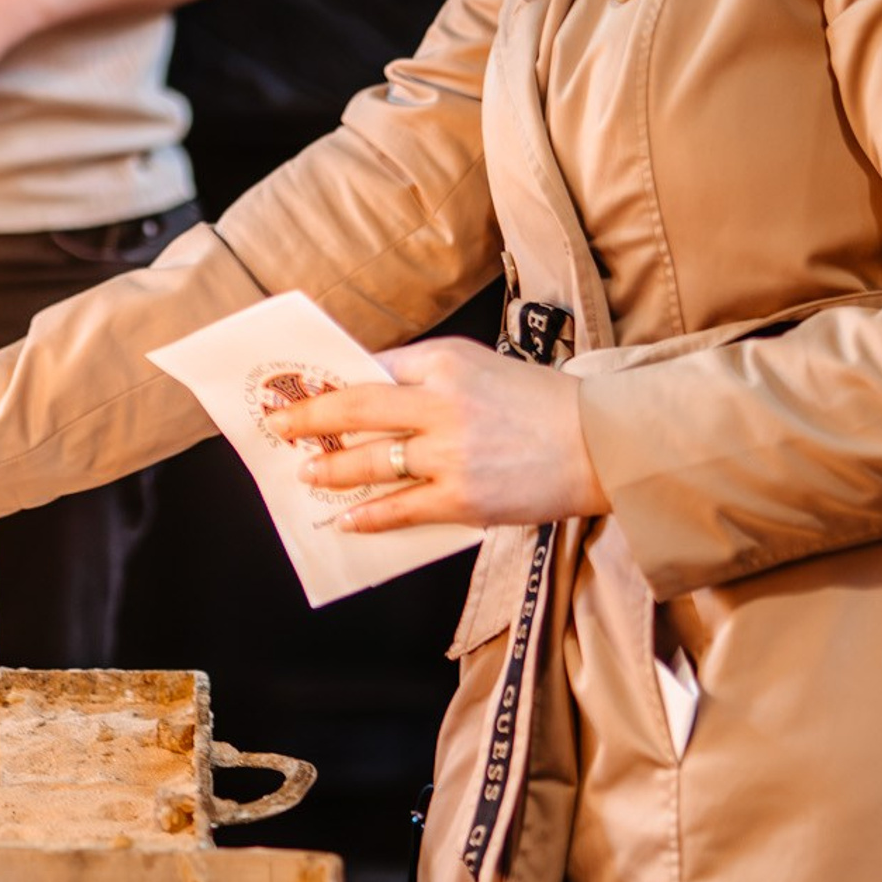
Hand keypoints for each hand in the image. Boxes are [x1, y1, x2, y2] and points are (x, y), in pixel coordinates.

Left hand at [263, 337, 608, 532]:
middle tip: (280, 426)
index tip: (300, 390)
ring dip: (330, 470)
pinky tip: (347, 519)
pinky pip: (400, 508)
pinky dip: (368, 514)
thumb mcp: (482, 367)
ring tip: (309, 474)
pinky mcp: (463, 498)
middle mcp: (442, 402)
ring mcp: (450, 453)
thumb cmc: (543, 404)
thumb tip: (370, 389)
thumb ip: (429, 375)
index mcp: (446, 362)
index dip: (329, 381)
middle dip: (310, 418)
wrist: (601, 443)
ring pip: (370, 461)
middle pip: (356, 408)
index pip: (373, 368)